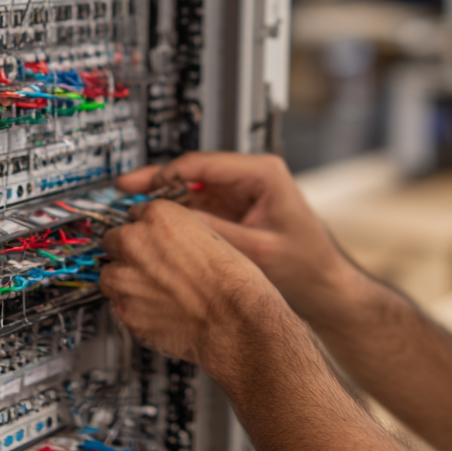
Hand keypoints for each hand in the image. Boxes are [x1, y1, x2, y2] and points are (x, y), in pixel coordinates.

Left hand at [98, 199, 287, 375]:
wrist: (234, 320)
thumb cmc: (231, 280)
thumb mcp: (208, 233)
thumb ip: (176, 230)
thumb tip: (159, 235)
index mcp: (158, 216)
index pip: (134, 213)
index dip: (145, 229)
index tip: (150, 239)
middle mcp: (134, 241)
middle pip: (113, 239)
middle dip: (128, 252)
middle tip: (151, 266)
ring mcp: (125, 278)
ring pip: (110, 273)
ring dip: (126, 279)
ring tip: (156, 291)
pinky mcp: (125, 311)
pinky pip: (119, 305)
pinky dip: (133, 307)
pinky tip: (159, 309)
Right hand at [115, 152, 361, 322]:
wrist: (326, 286)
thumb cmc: (307, 266)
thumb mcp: (258, 250)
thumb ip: (217, 234)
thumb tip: (176, 224)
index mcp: (263, 173)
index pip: (205, 164)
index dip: (168, 174)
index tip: (141, 186)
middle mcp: (251, 177)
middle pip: (194, 172)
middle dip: (158, 182)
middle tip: (124, 188)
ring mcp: (242, 193)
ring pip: (192, 189)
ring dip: (164, 200)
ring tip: (132, 208)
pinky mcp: (236, 211)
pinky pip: (199, 207)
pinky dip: (177, 216)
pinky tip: (156, 226)